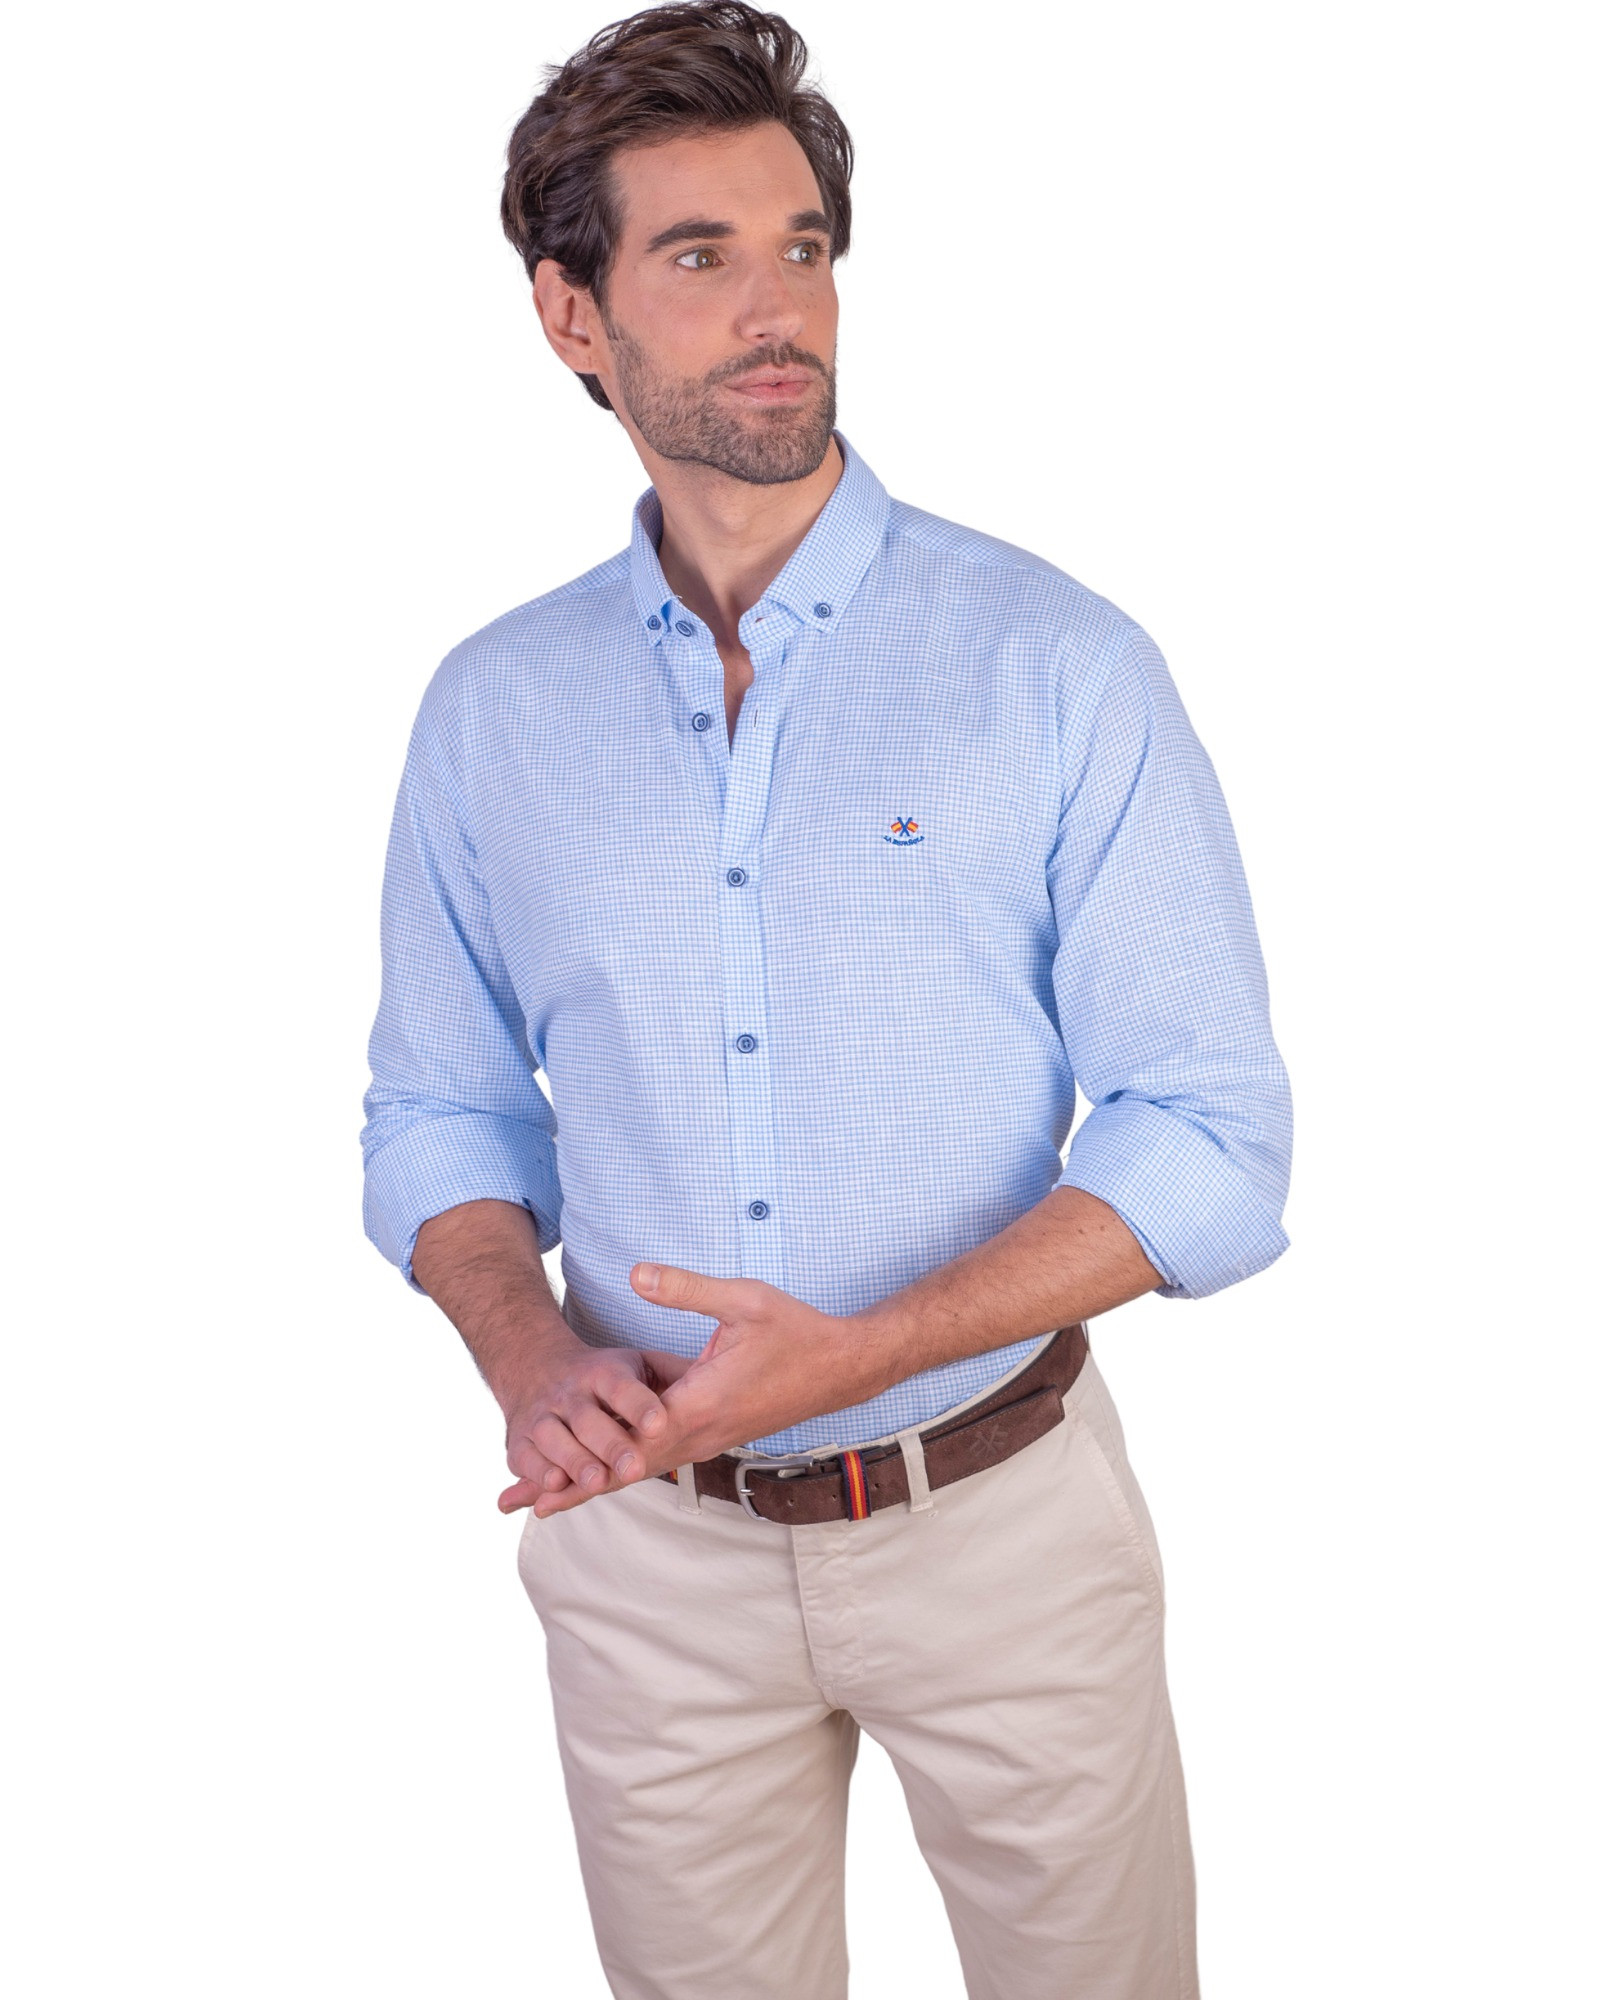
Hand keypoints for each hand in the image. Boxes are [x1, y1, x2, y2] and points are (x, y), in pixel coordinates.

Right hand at [497, 1338, 692, 1515]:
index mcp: (602, 1372)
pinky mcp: (520, 1441)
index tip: (660, 1422)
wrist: (535, 1368)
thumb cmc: (602, 1377)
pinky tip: (550, 1491)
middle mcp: (570, 1393)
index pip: (621, 1386)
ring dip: (575, 1462)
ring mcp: (543, 1416)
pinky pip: (526, 1460)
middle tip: (636, 1467)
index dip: (639, 1404)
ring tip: (598, 1481)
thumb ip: (676, 1375)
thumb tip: (724, 1383)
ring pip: (555, 1439)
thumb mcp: (638, 1363)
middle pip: (589, 1420)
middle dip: (611, 1445)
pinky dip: (536, 1475)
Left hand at [522, 1263, 905, 1517]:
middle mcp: (701, 1431)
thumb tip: (634, 1274)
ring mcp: (709, 1438)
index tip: (544, 1479)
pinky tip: (603, 1471)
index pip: (632, 1438)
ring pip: (641, 1468)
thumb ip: (685, 1291)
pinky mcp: (714, 1434)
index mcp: (701, 1402)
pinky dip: (624, 1469)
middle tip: (521, 1503)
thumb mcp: (743, 1299)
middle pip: (627, 1467)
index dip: (585, 1459)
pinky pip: (661, 1459)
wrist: (841, 1366)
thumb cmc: (795, 1330)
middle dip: (574, 1484)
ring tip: (546, 1499)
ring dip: (594, 1482)